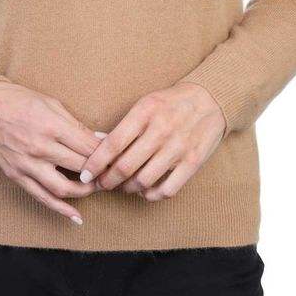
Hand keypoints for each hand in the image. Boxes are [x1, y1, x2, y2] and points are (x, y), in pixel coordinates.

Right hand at [0, 82, 101, 223]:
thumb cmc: (20, 100)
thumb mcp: (51, 104)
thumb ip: (76, 125)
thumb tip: (100, 140)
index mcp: (51, 126)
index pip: (87, 147)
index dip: (106, 154)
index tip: (117, 156)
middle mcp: (40, 147)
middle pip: (80, 167)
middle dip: (100, 173)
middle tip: (112, 174)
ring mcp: (27, 164)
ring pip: (63, 188)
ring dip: (84, 193)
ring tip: (96, 188)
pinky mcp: (16, 175)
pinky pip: (41, 197)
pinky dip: (60, 210)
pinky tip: (76, 217)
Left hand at [79, 83, 225, 200]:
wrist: (210, 99)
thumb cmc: (170, 103)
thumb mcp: (145, 104)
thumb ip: (123, 126)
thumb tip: (95, 144)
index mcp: (145, 112)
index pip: (113, 143)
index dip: (96, 163)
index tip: (86, 174)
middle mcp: (162, 129)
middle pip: (125, 166)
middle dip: (108, 180)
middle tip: (102, 184)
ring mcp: (179, 147)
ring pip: (144, 181)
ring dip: (128, 189)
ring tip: (123, 186)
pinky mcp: (193, 162)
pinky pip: (167, 190)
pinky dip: (152, 195)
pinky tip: (145, 190)